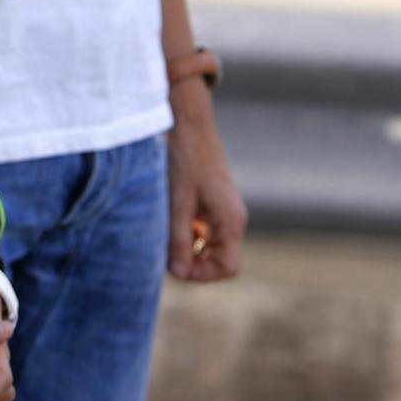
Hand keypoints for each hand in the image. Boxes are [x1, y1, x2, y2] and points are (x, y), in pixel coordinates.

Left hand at [167, 77, 247, 281]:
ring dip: (189, 246)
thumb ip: (178, 240)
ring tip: (168, 234)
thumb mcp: (178, 204)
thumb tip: (177, 273)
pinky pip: (205, 228)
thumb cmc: (185, 162)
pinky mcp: (213, 201)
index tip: (177, 267)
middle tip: (167, 253)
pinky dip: (189, 231)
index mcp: (230, 221)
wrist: (189, 125)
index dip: (203, 274)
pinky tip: (172, 219)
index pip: (228, 267)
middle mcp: (232, 218)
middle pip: (219, 258)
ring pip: (210, 244)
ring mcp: (223, 209)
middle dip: (194, 261)